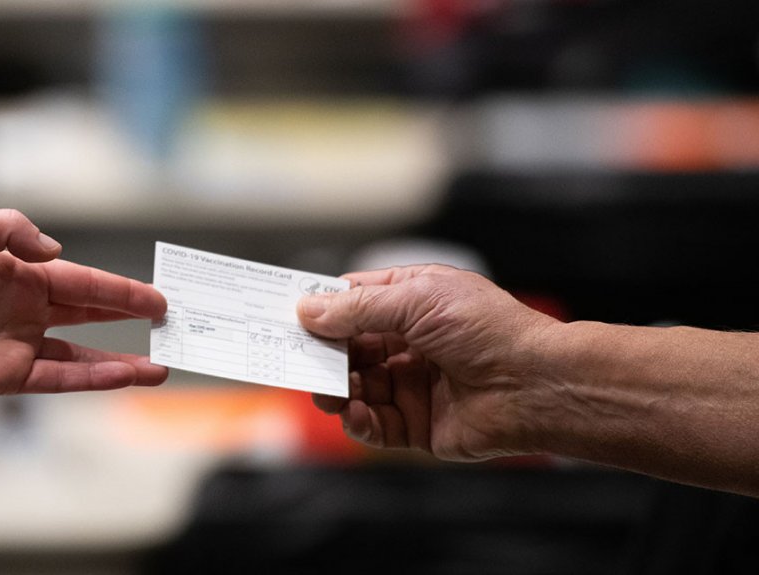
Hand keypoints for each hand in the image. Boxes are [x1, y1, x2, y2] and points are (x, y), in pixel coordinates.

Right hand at [296, 265, 558, 460]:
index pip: (353, 304)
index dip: (321, 309)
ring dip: (336, 388)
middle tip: (296, 359)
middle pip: (347, 349)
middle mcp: (409, 344)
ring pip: (354, 388)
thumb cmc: (488, 329)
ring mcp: (411, 386)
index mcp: (412, 304)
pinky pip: (374, 425)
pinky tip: (355, 413)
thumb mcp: (417, 299)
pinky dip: (358, 420)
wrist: (535, 384)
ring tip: (328, 389)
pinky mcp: (417, 426)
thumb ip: (357, 308)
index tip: (287, 314)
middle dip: (322, 354)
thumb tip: (308, 310)